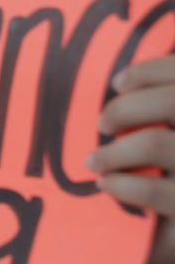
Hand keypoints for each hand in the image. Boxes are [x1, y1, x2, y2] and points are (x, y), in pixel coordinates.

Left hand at [90, 55, 174, 263]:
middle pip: (174, 101)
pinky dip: (122, 184)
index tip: (117, 83)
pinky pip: (155, 191)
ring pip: (156, 143)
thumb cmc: (173, 187)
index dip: (151, 71)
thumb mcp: (167, 146)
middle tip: (103, 125)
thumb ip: (159, 112)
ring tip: (95, 162)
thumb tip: (120, 83)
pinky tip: (108, 185)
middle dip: (126, 108)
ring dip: (114, 150)